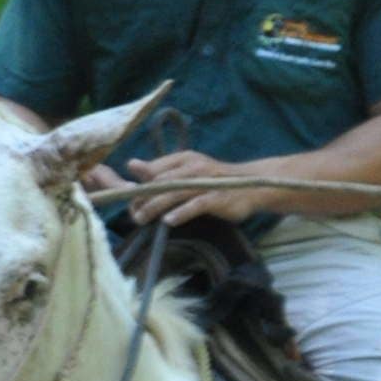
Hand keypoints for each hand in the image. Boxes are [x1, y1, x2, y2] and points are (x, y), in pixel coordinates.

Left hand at [97, 148, 284, 225]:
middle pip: (161, 182)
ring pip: (175, 192)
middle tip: (132, 213)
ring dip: (155, 206)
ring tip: (141, 218)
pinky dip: (182, 212)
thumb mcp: (187, 171)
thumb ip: (161, 170)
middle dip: (143, 198)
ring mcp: (207, 183)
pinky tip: (168, 221)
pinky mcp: (218, 198)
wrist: (253, 186)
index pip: (154, 170)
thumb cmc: (214, 180)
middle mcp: (194, 167)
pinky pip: (197, 205)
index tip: (127, 200)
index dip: (139, 186)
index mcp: (184, 159)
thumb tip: (131, 165)